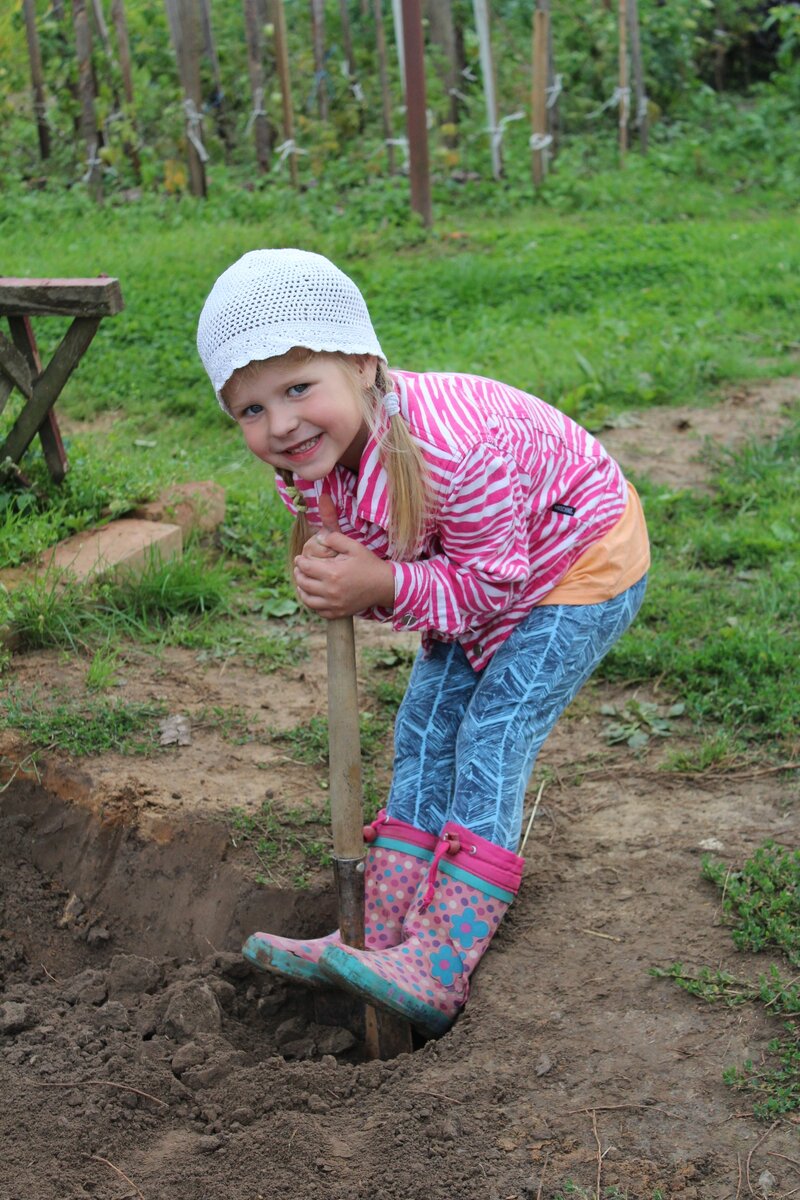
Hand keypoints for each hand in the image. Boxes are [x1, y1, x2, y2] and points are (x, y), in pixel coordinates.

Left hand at [293, 494, 395, 617]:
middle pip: (303, 584)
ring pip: (307, 600)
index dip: (299, 561)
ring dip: (302, 591)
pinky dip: (313, 604)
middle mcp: (330, 591)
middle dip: (298, 574)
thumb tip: (319, 537)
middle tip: (299, 569)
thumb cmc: (369, 564)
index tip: (299, 558)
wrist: (384, 585)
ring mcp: (334, 604)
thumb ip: (335, 538)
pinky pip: (319, 612)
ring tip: (302, 583)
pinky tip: (314, 596)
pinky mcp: (339, 613)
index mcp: (332, 573)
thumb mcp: (354, 546)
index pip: (305, 567)